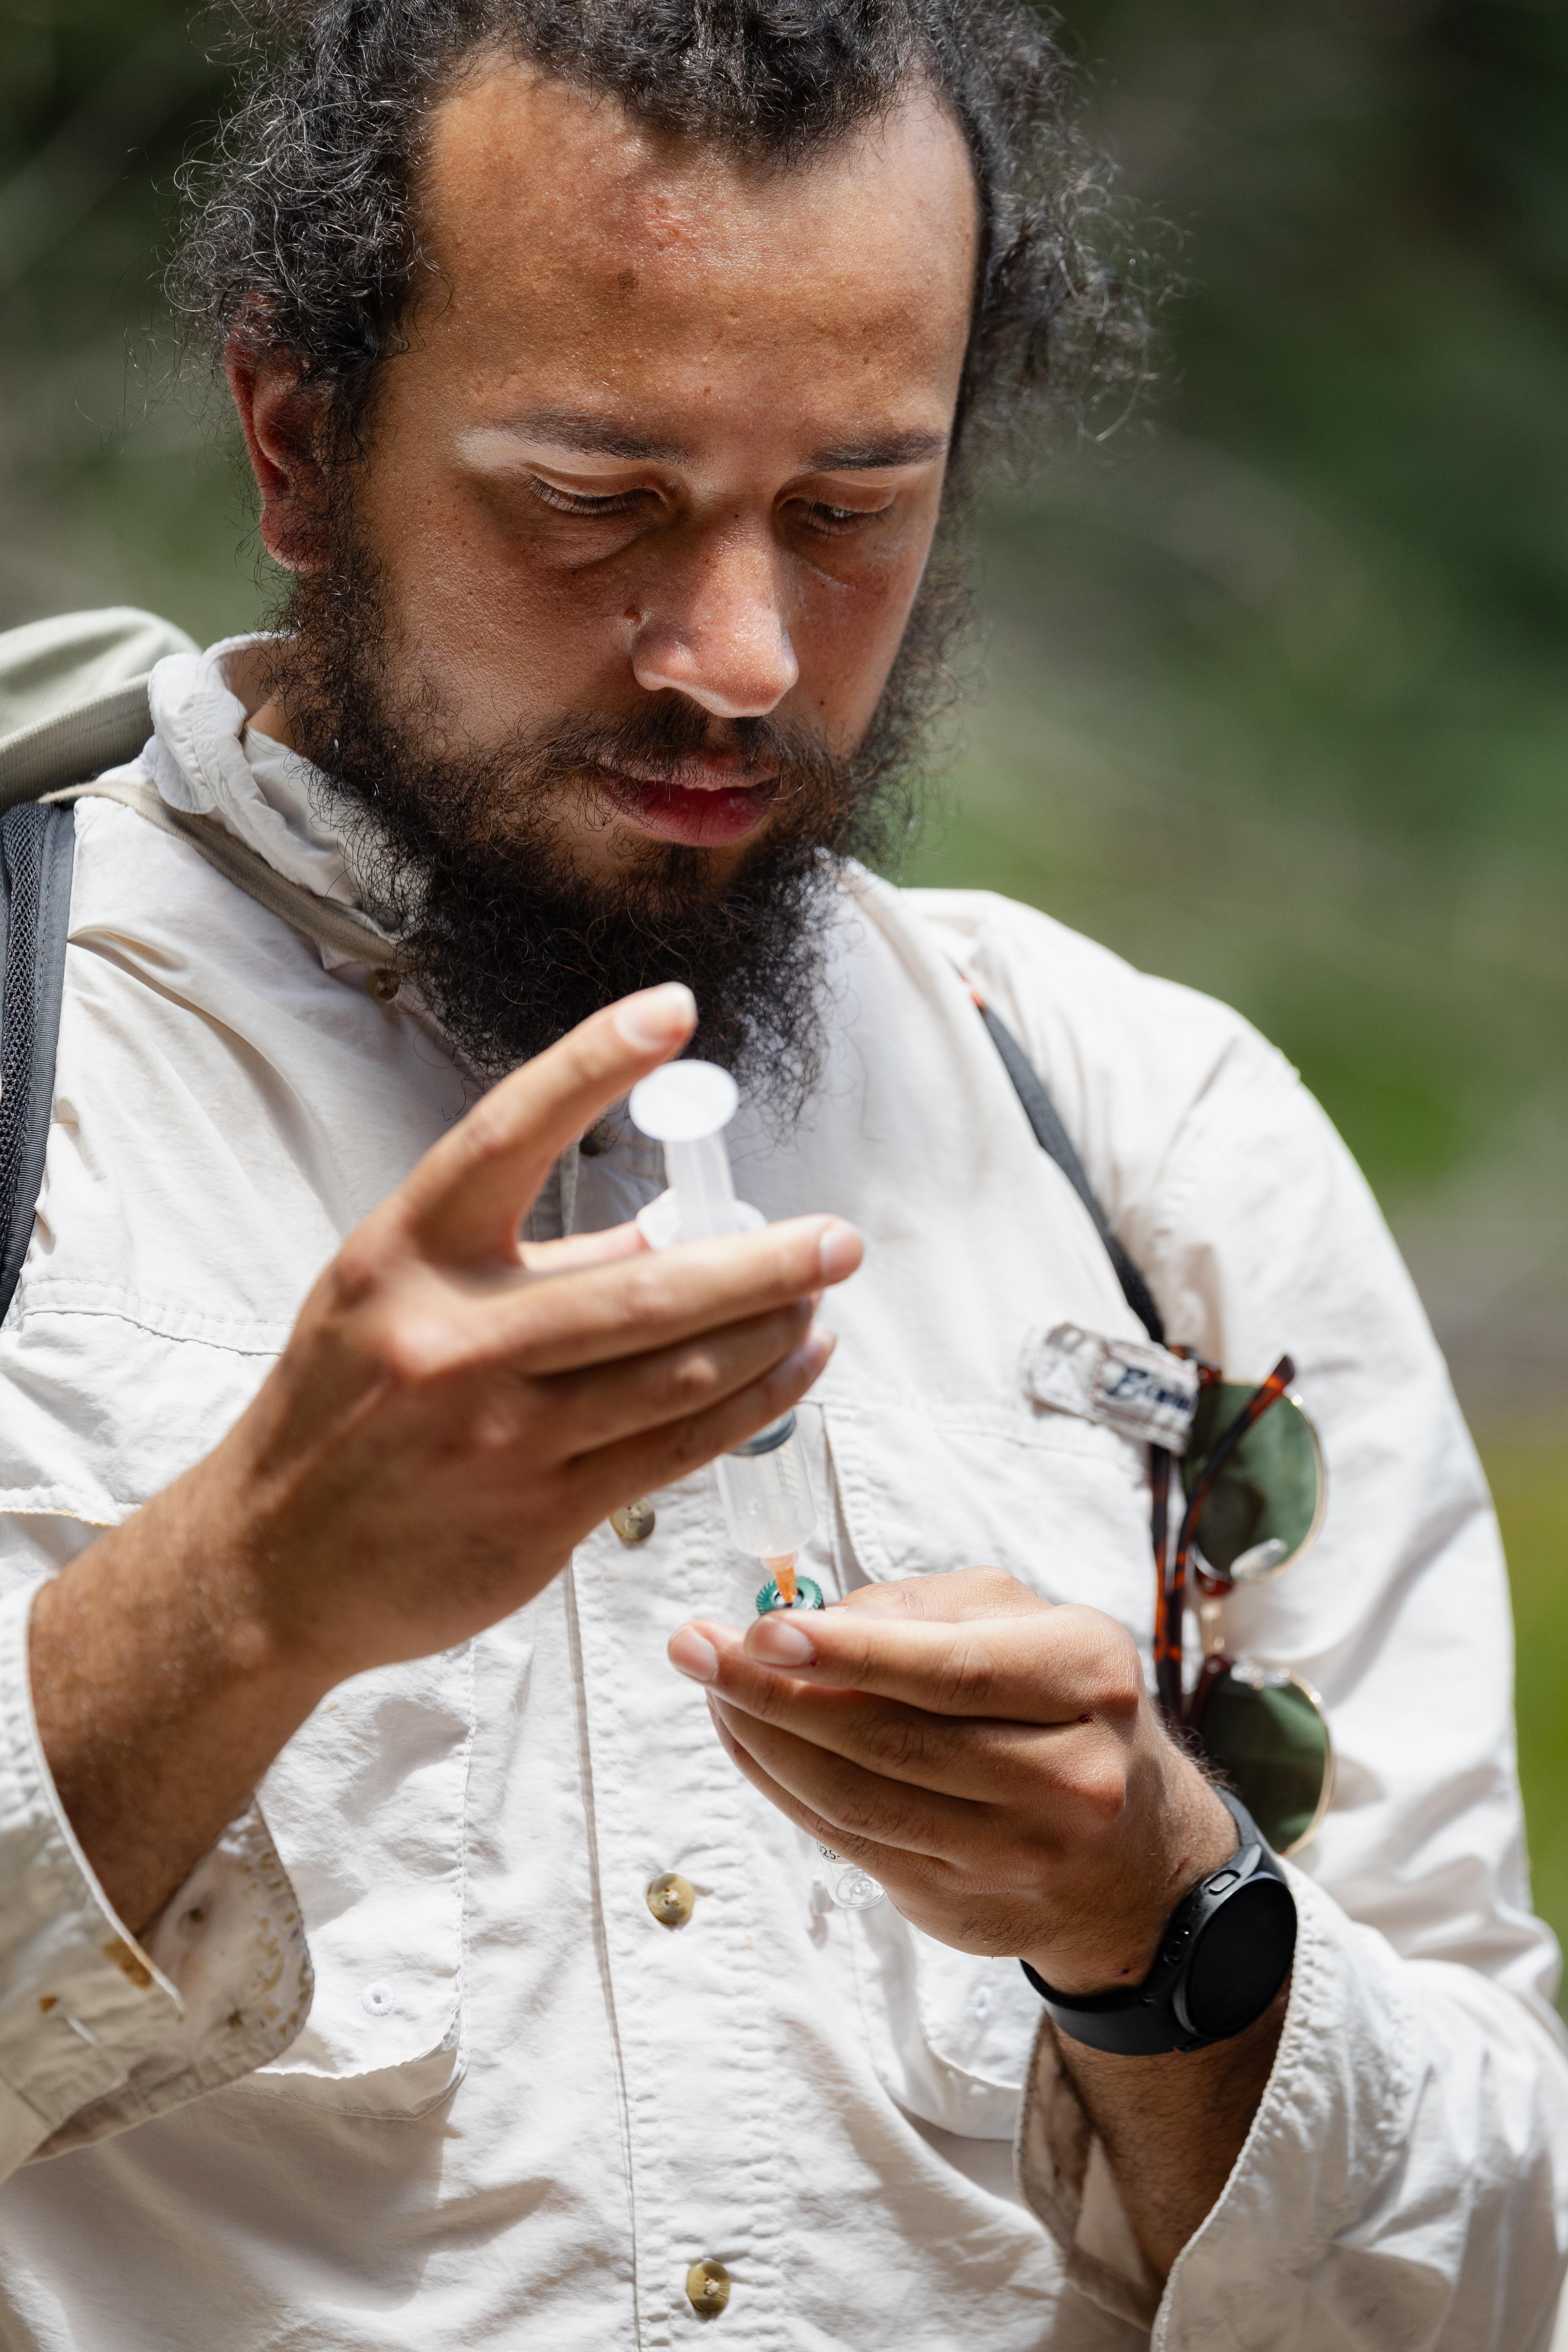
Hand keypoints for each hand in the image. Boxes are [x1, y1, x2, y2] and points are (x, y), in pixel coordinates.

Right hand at [183, 981, 861, 1685]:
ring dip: (769, 1333)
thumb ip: (520, 1259)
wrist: (272, 1566)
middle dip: (762, 1262)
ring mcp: (498, 1435)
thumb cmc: (345, 1413)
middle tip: (838, 1239)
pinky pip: (676, 1449)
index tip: (671, 1011)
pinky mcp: (539, 1515)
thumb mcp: (396, 1299)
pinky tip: (795, 1369)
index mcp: (406, 1257)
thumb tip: (661, 1232)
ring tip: (820, 1299)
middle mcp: (452, 1339)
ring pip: (675, 1373)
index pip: (507, 1135)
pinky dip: (752, 1404)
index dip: (590, 1065)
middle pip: (644, 1287)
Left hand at [667, 1567, 1234, 1992]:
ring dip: (765, 1743)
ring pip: (858, 1801)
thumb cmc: (1067, 1709)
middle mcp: (1065, 1777)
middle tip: (697, 1646)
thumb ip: (930, 1609)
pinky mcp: (964, 1909)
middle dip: (775, 1691)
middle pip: (891, 1740)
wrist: (1138, 1858)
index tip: (763, 1625)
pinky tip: (748, 1743)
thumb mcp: (1033, 1625)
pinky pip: (851, 1843)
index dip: (850, 1652)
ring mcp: (1015, 1857)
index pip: (952, 1671)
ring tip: (711, 1689)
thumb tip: (816, 1618)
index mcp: (1087, 1682)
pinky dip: (786, 1790)